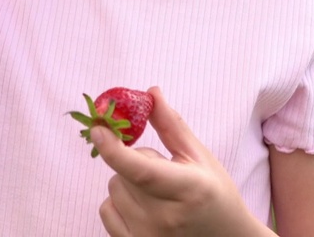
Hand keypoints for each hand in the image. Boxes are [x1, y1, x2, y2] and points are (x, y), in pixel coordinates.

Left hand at [92, 87, 262, 236]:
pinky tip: (142, 206)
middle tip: (162, 170)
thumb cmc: (215, 195)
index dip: (115, 149)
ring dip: (126, 182)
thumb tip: (151, 93)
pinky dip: (118, 202)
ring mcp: (148, 236)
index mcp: (188, 189)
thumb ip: (172, 126)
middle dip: (135, 162)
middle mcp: (165, 217)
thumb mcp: (200, 157)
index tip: (98, 128)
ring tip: (155, 191)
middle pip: (122, 174)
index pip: (142, 170)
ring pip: (113, 190)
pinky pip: (106, 211)